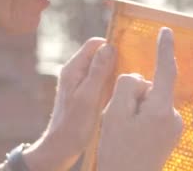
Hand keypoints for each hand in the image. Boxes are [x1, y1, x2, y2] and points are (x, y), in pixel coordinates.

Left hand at [23, 38, 116, 170]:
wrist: (61, 147)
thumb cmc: (74, 124)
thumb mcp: (89, 97)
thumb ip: (98, 71)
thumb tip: (109, 47)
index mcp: (73, 68)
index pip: (95, 44)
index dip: (112, 46)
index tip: (128, 57)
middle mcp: (75, 72)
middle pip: (99, 54)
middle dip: (116, 60)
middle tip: (130, 73)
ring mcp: (79, 83)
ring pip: (101, 68)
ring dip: (114, 73)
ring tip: (126, 85)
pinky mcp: (85, 93)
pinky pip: (101, 81)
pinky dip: (111, 84)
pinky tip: (119, 95)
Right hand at [98, 27, 183, 170]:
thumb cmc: (117, 152)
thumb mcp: (115, 113)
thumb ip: (127, 86)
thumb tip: (140, 79)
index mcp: (162, 109)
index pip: (166, 70)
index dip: (164, 49)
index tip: (165, 31)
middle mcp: (174, 117)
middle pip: (150, 88)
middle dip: (132, 96)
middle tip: (118, 123)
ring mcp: (174, 128)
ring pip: (149, 102)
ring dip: (134, 109)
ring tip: (123, 135)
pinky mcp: (170, 135)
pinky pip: (152, 115)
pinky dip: (139, 119)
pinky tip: (131, 139)